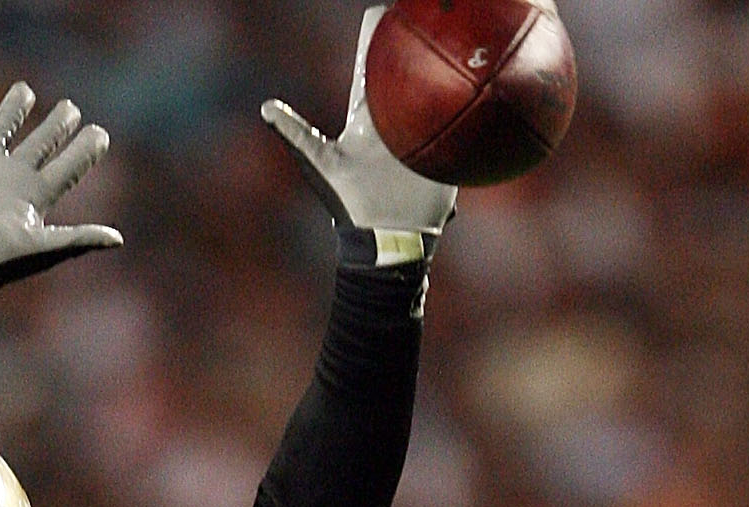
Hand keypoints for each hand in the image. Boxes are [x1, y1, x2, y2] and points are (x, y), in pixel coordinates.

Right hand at [0, 76, 120, 303]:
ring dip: (14, 109)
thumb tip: (117, 239)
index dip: (85, 151)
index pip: (68, 167)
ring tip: (25, 89)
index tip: (100, 134)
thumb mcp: (44, 247)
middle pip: (40, 143)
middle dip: (56, 125)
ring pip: (3, 127)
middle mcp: (14, 177)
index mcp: (36, 195)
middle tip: (70, 108)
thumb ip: (79, 238)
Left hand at [263, 9, 458, 259]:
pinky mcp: (444, 152)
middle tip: (424, 11)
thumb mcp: (319, 164)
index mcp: (367, 115)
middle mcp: (395, 119)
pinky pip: (458, 124)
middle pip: (407, 71)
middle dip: (414, 43)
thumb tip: (265, 107)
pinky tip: (484, 81)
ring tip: (461, 37)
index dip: (375, 38)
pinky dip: (469, 105)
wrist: (383, 241)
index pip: (371, 66)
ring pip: (434, 92)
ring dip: (445, 69)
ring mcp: (421, 134)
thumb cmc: (348, 204)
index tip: (380, 12)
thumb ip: (295, 133)